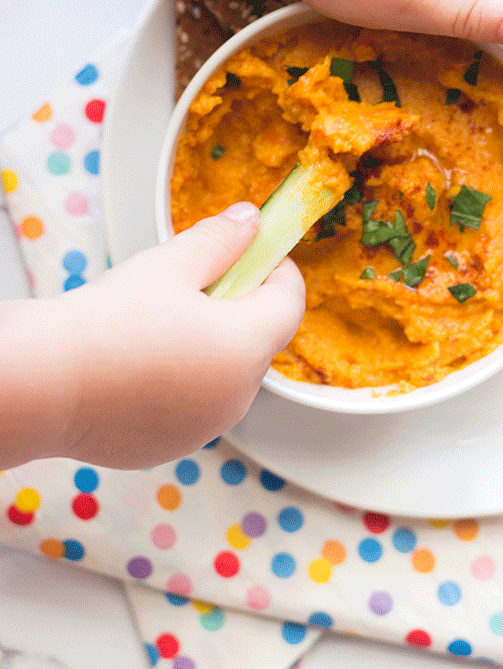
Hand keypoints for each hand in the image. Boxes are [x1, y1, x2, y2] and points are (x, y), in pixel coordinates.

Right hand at [33, 203, 304, 468]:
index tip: (257, 255)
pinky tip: (140, 365)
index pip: (290, 304)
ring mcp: (206, 428)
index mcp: (246, 347)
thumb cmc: (107, 321)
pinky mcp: (172, 446)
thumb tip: (252, 222)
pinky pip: (193, 408)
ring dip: (210, 349)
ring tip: (160, 326)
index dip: (279, 272)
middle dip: (238, 309)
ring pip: (225, 377)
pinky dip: (181, 385)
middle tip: (198, 284)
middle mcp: (237, 397)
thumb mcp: (170, 264)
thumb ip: (221, 240)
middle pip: (257, 341)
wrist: (45, 383)